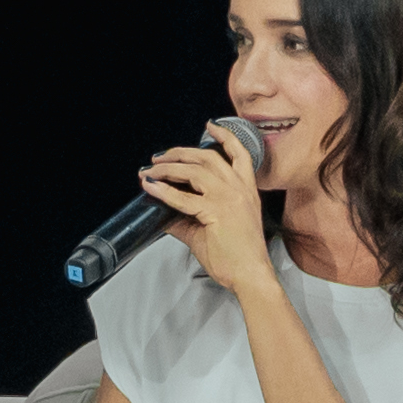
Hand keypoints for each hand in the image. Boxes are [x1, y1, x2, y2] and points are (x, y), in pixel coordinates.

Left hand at [139, 136, 271, 296]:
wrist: (252, 275)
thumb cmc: (238, 257)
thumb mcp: (212, 231)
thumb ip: (187, 219)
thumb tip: (163, 214)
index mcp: (246, 191)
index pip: (238, 154)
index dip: (224, 137)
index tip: (210, 126)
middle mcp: (240, 189)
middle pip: (208, 157)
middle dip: (180, 152)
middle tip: (160, 157)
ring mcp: (229, 199)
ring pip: (195, 170)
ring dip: (169, 167)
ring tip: (152, 170)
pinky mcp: (217, 212)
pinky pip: (183, 197)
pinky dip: (164, 190)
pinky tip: (151, 186)